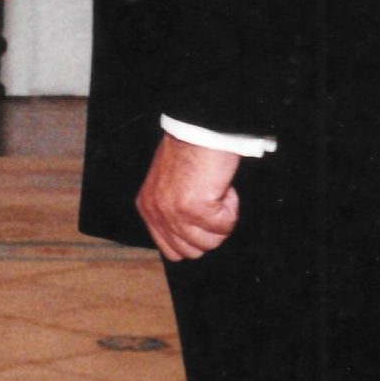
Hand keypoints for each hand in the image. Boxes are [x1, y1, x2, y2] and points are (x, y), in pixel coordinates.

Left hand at [136, 133, 240, 261]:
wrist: (202, 129)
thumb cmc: (191, 149)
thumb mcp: (170, 185)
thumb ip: (173, 211)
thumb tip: (192, 236)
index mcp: (148, 208)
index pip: (172, 251)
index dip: (195, 238)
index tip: (204, 217)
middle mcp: (157, 213)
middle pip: (192, 251)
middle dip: (210, 231)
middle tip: (213, 201)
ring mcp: (175, 213)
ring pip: (210, 242)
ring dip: (222, 219)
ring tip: (217, 191)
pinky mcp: (195, 208)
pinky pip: (224, 226)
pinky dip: (231, 207)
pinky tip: (222, 187)